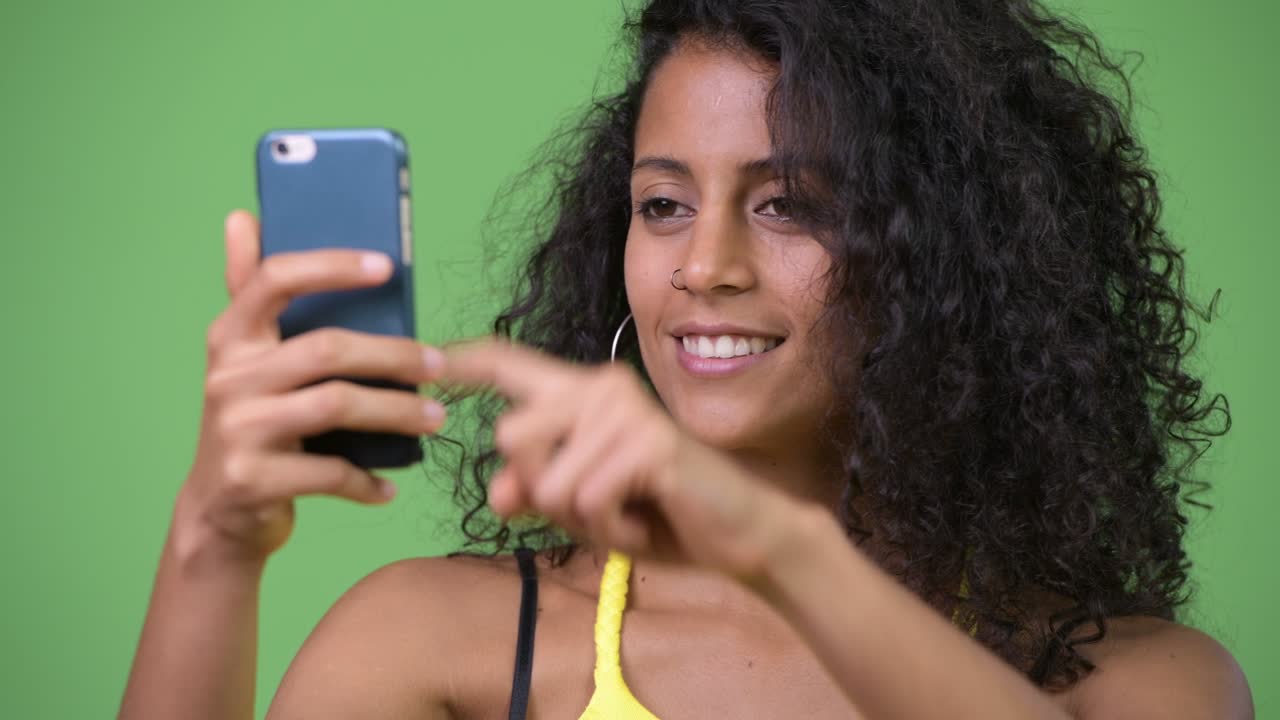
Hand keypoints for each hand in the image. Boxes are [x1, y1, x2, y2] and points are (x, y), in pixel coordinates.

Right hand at [177, 210, 447, 562]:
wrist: (218, 511)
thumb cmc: (253, 421)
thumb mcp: (245, 360)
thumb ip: (250, 293)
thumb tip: (242, 218)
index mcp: (231, 337)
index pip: (274, 280)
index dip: (331, 267)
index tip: (387, 266)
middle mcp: (228, 377)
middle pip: (326, 349)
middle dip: (393, 355)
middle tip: (438, 366)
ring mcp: (237, 429)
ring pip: (336, 407)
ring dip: (396, 412)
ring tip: (435, 418)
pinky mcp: (252, 479)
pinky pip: (330, 473)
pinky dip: (367, 481)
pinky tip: (391, 485)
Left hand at [439, 336, 806, 581]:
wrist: (736, 534)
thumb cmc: (660, 514)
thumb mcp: (584, 508)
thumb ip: (536, 493)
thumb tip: (498, 493)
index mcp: (583, 393)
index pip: (512, 363)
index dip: (467, 361)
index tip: (432, 357)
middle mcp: (601, 387)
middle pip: (511, 437)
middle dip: (540, 490)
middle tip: (598, 504)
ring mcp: (626, 410)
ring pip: (548, 481)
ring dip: (584, 518)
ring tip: (629, 511)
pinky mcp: (647, 443)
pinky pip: (588, 501)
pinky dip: (612, 529)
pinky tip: (646, 520)